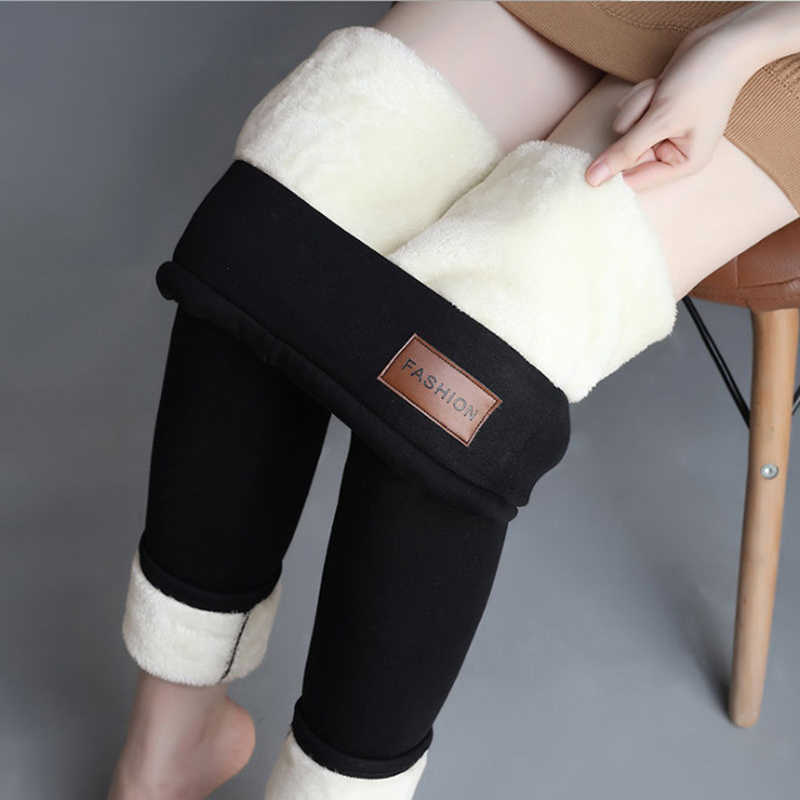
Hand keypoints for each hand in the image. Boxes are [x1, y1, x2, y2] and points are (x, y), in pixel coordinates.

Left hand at [585, 9, 758, 191]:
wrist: (722, 41)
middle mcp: (671, 153)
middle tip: (655, 106)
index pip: (634, 182)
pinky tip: (660, 86)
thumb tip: (593, 180)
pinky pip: (629, 113)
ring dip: (638, 107)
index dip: (616, 168)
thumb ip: (625, 151)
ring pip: (624, 130)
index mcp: (681, 164)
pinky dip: (640, 97)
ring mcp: (661, 133)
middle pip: (626, 154)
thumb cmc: (702, 83)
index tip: (606, 153)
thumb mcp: (661, 120)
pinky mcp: (653, 114)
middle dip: (635, 125)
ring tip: (662, 92)